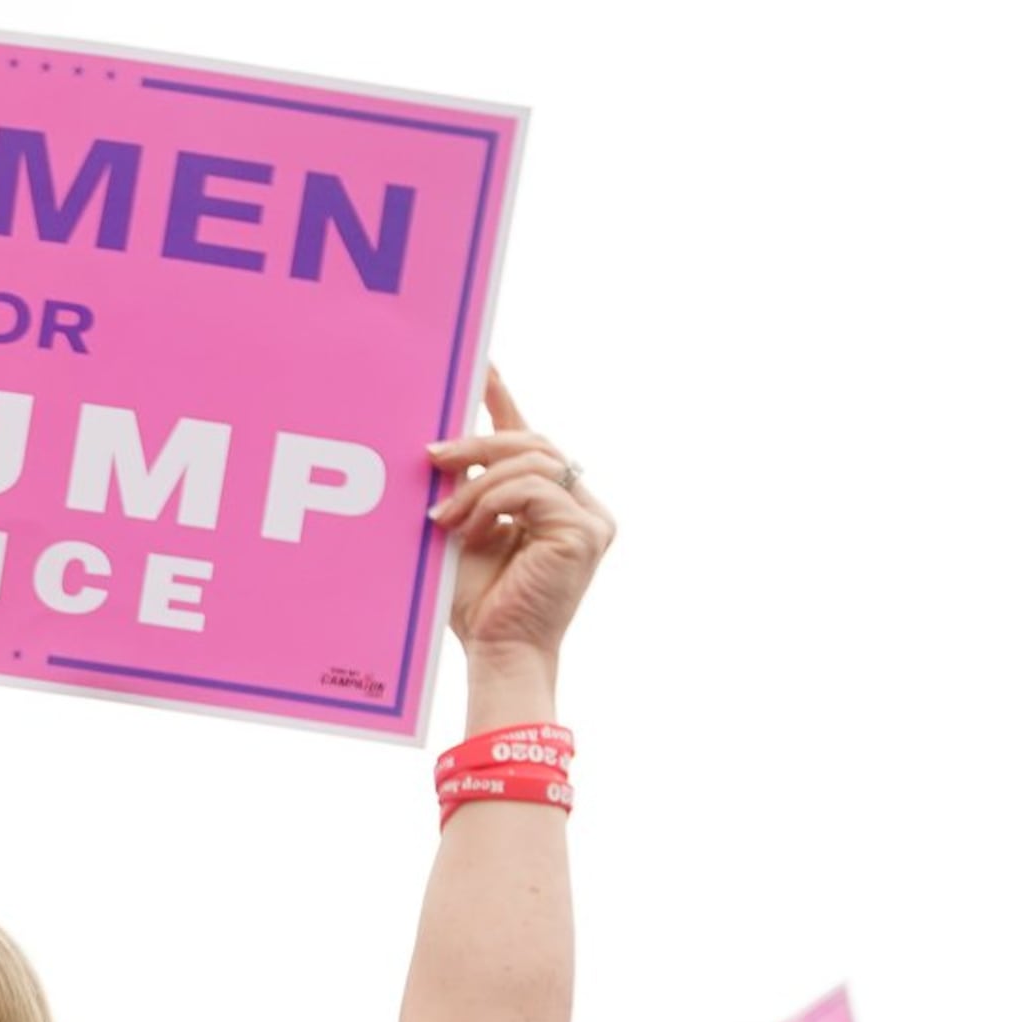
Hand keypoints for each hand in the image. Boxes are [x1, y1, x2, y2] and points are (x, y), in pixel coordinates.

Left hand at [428, 372, 613, 674]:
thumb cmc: (479, 604)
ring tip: (442, 513)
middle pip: (532, 442)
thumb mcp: (465, 529)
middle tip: (431, 454)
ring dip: (478, 482)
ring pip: (533, 460)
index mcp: (555, 503)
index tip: (479, 368)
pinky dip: (492, 503)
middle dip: (478, 443)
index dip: (503, 401)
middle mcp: (581, 506)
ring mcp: (590, 518)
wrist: (498, 653)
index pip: (529, 441)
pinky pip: (533, 489)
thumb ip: (466, 488)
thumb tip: (440, 444)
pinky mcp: (586, 531)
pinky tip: (469, 530)